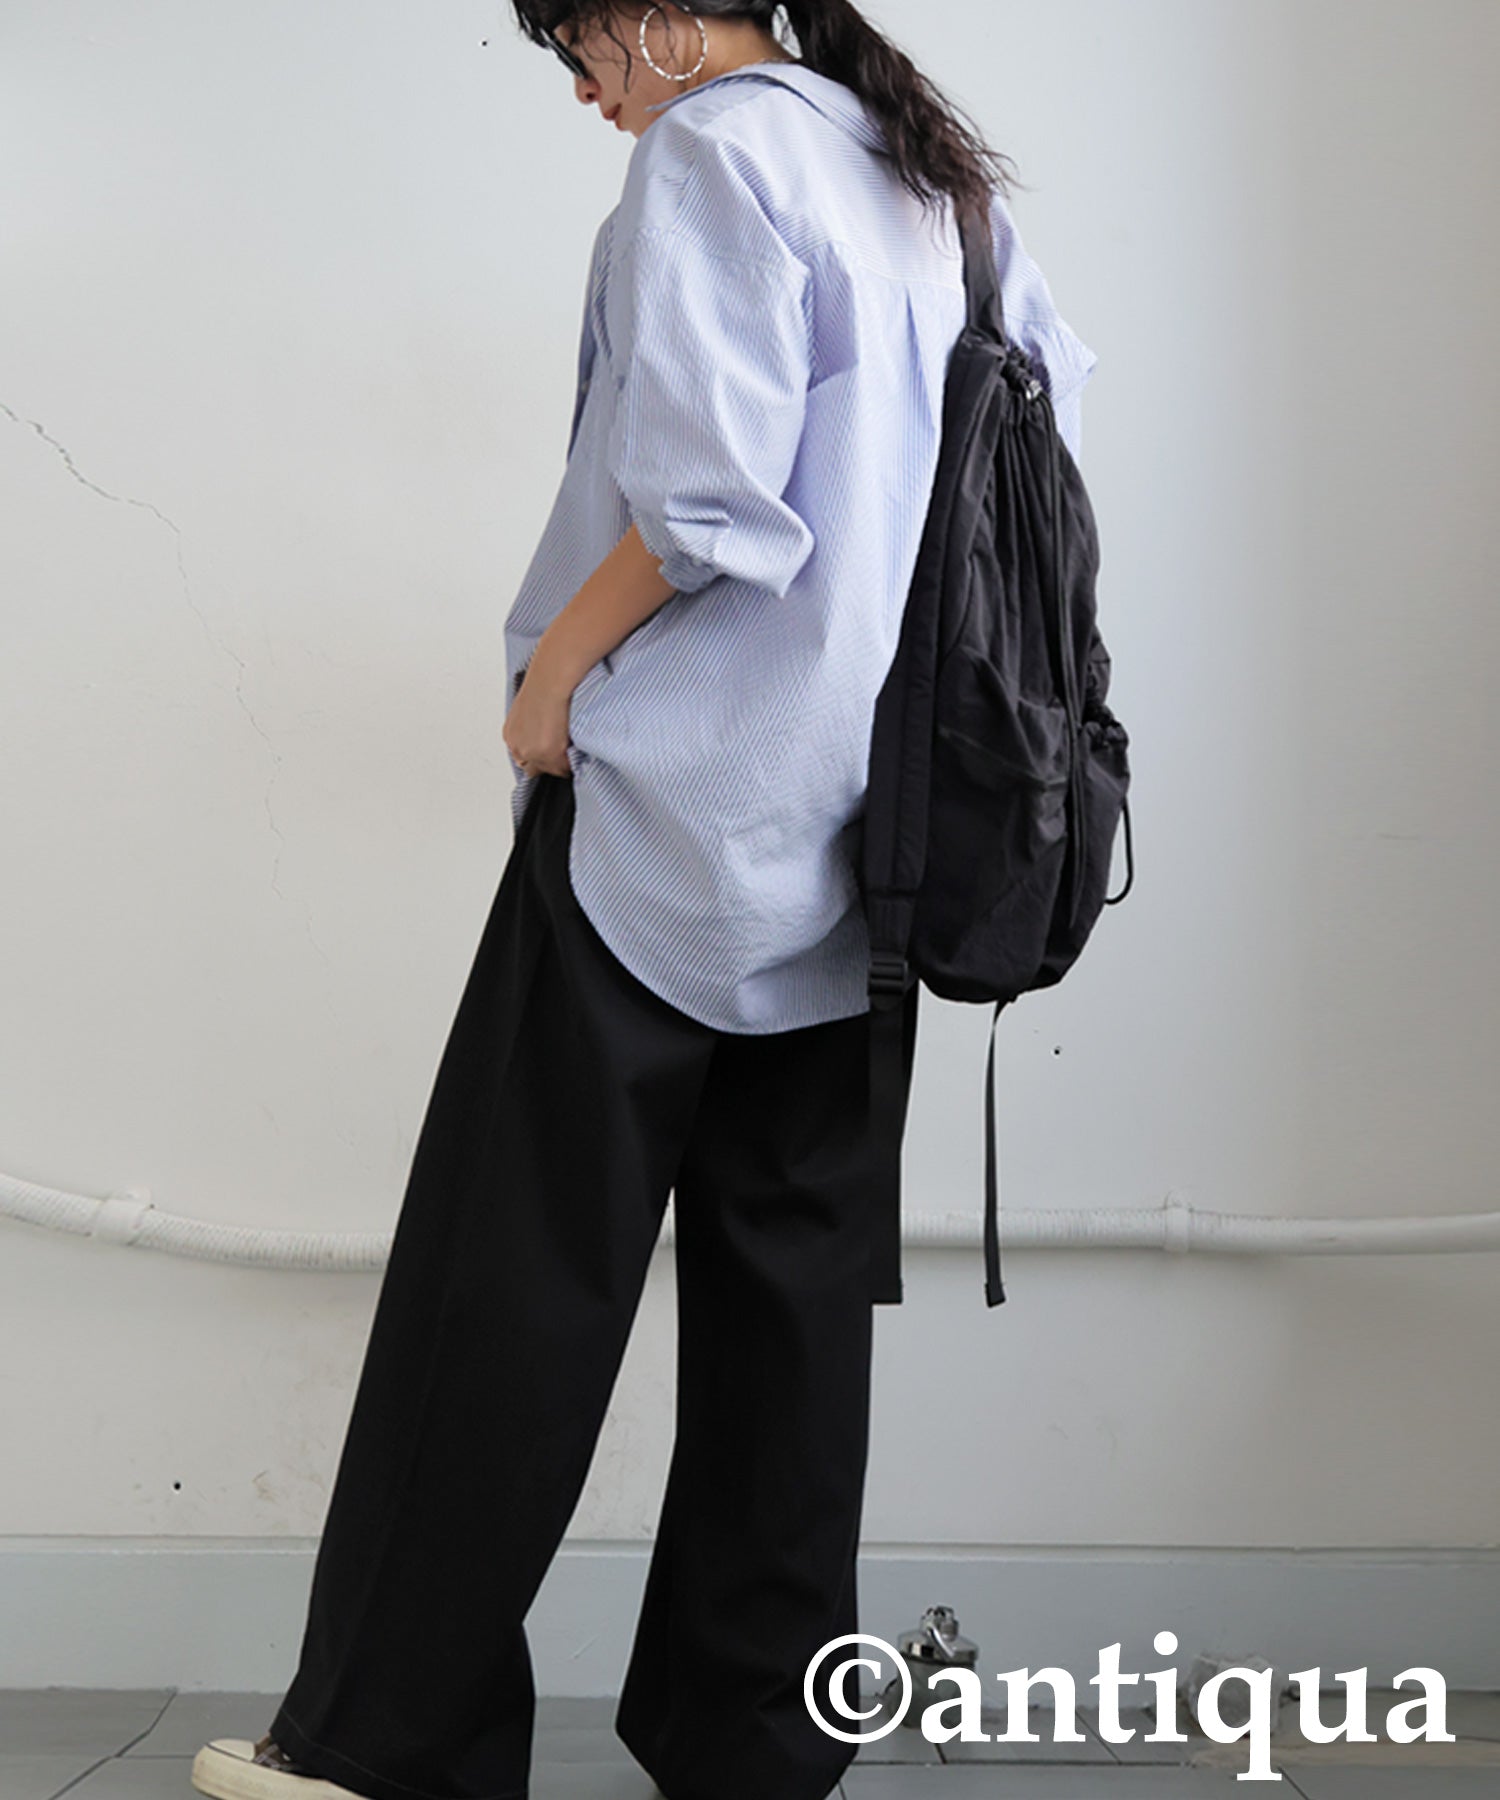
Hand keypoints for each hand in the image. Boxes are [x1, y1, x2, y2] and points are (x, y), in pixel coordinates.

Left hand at [503, 664, 574, 778]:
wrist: (552, 680)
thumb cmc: (544, 686)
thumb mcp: (529, 708)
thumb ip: (532, 726)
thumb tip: (545, 733)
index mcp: (511, 734)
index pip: (524, 758)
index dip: (540, 755)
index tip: (552, 751)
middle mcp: (518, 747)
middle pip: (535, 769)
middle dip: (550, 762)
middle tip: (564, 748)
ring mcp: (533, 752)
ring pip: (552, 770)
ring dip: (563, 761)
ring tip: (572, 744)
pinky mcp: (550, 755)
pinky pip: (566, 768)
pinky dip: (573, 759)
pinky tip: (577, 744)